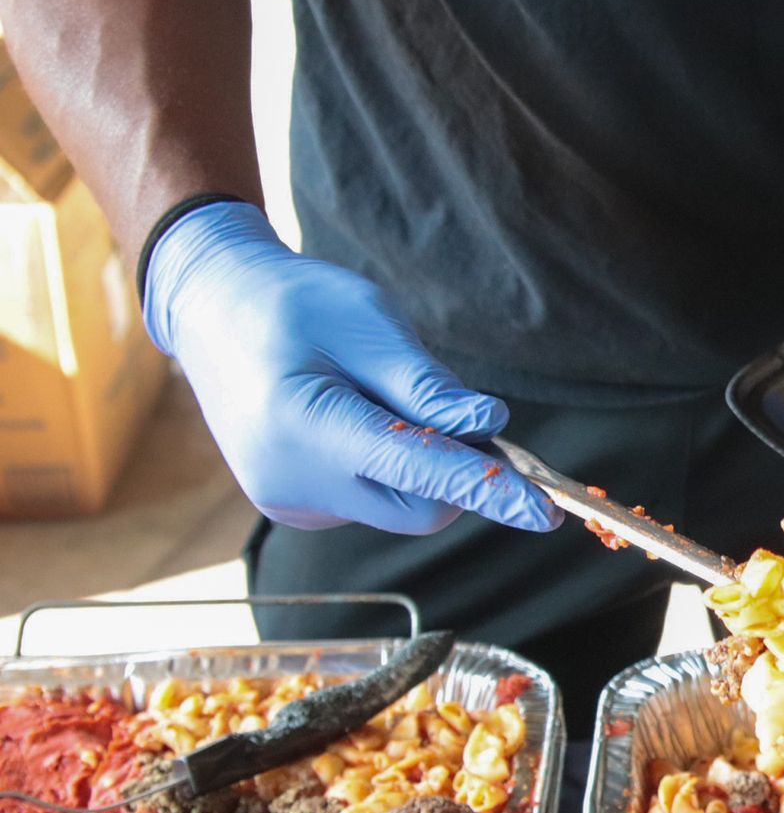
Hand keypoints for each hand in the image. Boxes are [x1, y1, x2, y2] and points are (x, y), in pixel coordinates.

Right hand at [143, 200, 560, 534]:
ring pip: (397, 506)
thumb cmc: (291, 303)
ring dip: (421, 467)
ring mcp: (289, 502)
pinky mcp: (294, 507)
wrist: (211, 308)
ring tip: (382, 399)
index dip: (488, 489)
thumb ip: (426, 384)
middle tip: (461, 411)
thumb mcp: (365, 323)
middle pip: (419, 506)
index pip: (418, 472)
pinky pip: (370, 501)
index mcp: (304, 428)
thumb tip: (490, 425)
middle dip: (459, 471)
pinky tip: (357, 418)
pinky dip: (389, 469)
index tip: (542, 509)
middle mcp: (291, 482)